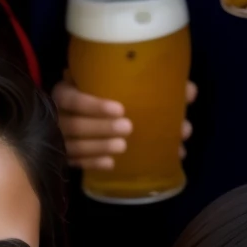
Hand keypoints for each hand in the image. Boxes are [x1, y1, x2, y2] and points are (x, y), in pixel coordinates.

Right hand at [52, 77, 195, 174]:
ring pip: (73, 145)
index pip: (71, 97)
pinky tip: (111, 165)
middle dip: (101, 128)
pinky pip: (74, 162)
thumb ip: (151, 83)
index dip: (93, 104)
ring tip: (122, 147)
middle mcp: (58, 114)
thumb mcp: (118, 81)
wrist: (83, 107)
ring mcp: (57, 136)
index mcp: (67, 90)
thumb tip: (189, 92)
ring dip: (98, 147)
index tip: (120, 108)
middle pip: (73, 124)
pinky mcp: (63, 153)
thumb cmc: (106, 90)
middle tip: (128, 128)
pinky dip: (92, 163)